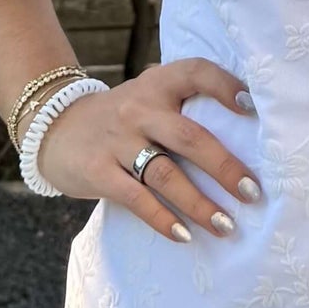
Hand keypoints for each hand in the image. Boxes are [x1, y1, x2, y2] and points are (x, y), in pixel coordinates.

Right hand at [34, 58, 261, 241]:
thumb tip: (248, 134)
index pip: (196, 72)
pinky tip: (184, 235)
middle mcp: (139, 108)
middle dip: (225, 167)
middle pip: (190, 137)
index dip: (225, 86)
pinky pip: (136, 198)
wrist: (55, 127)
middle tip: (253, 192)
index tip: (253, 108)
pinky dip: (162, 219)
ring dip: (199, 203)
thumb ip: (185, 105)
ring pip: (165, 174)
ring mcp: (117, 140)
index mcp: (158, 84)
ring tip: (226, 225)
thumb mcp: (150, 96)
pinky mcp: (98, 171)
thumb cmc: (124, 118)